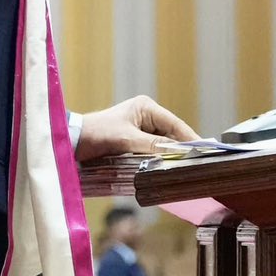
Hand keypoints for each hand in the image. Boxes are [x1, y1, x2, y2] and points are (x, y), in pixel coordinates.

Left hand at [74, 95, 197, 160]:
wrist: (72, 141)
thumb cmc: (97, 134)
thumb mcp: (126, 140)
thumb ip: (152, 146)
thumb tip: (177, 153)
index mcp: (146, 108)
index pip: (175, 123)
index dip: (189, 138)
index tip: (204, 151)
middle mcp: (145, 116)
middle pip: (171, 134)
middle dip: (179, 148)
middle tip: (194, 163)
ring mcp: (140, 128)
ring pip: (162, 144)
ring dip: (168, 155)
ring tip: (182, 167)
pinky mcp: (134, 141)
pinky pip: (151, 150)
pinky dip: (157, 158)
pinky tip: (164, 167)